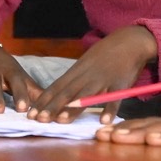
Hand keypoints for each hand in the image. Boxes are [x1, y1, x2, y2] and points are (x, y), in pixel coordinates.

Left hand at [28, 25, 156, 123]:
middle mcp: (87, 75)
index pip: (56, 87)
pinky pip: (115, 98)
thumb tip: (58, 93)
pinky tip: (104, 121)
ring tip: (61, 120)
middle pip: (67, 92)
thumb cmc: (106, 54)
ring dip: (74, 108)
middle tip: (38, 119)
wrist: (130, 40)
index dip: (43, 101)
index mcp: (77, 71)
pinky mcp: (120, 84)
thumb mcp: (86, 63)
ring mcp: (104, 80)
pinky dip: (110, 109)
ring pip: (86, 95)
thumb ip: (74, 78)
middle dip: (52, 107)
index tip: (30, 113)